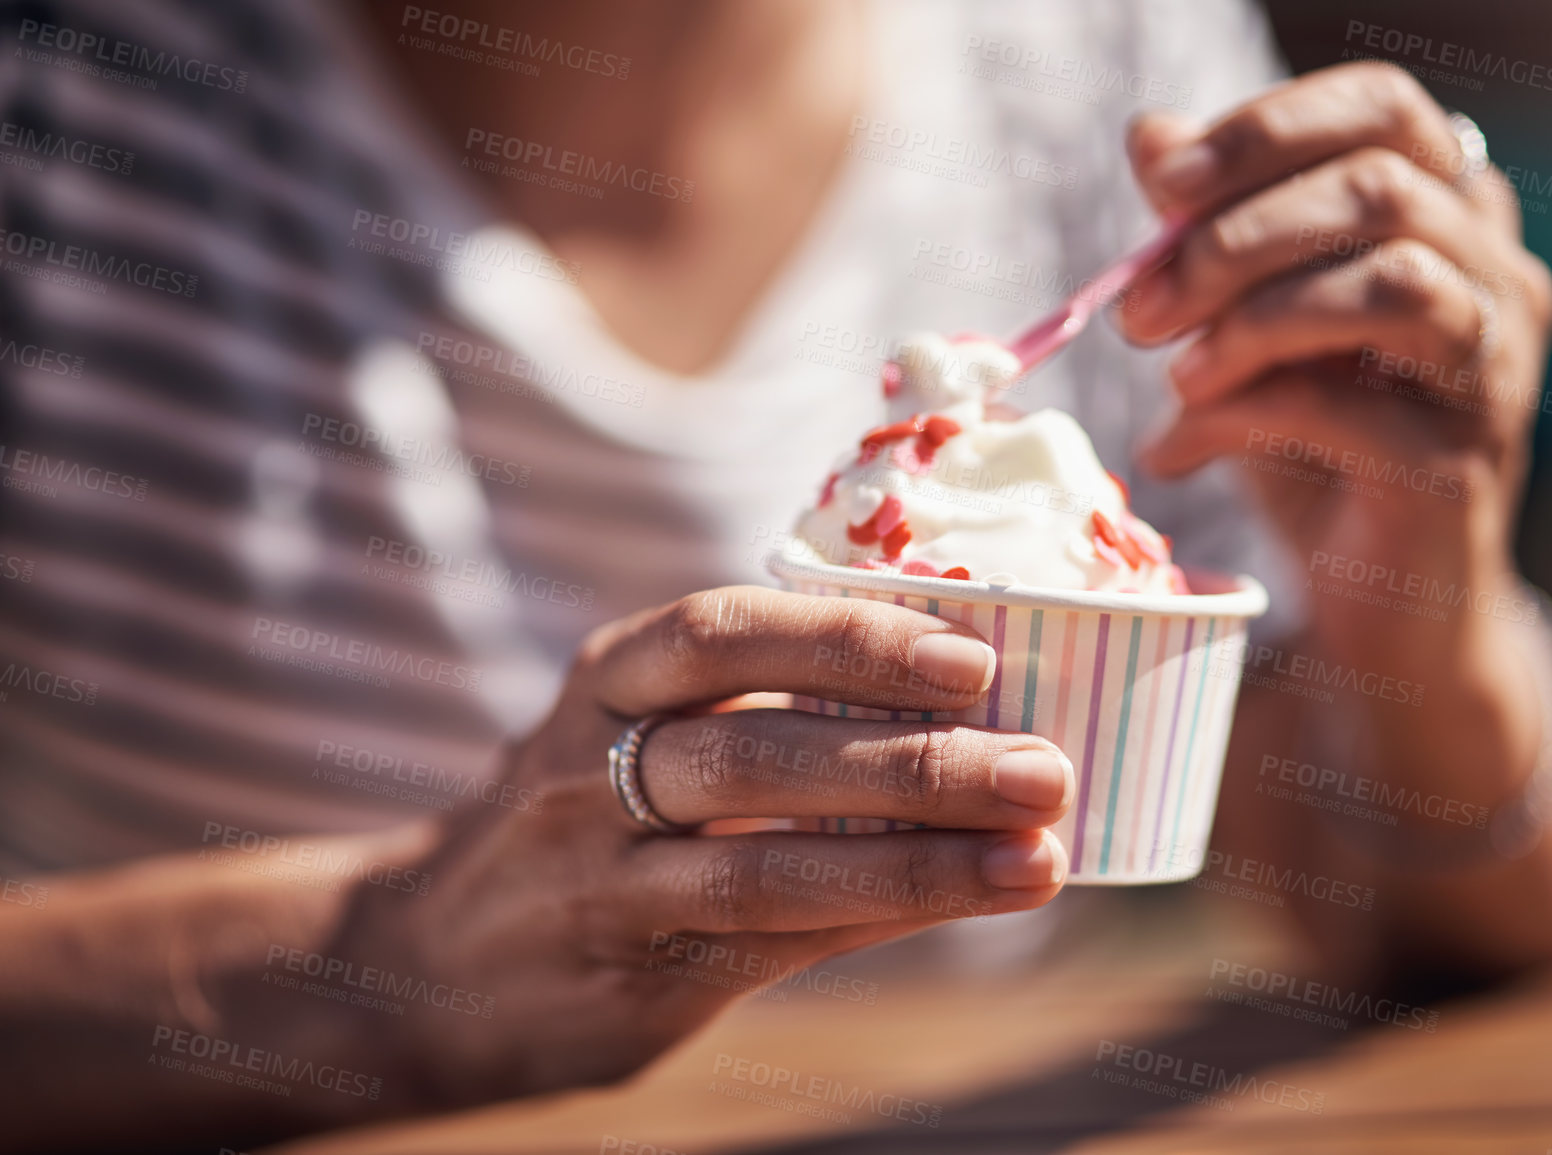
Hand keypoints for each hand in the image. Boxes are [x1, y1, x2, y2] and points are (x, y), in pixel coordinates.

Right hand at [326, 586, 1071, 1109]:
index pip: (726, 633)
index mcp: (610, 680)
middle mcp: (590, 772)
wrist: (428, 959)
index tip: (973, 655)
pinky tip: (965, 902)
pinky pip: (768, 947)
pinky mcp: (631, 978)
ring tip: (1035, 858)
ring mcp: (602, 884)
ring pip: (766, 868)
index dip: (849, 640)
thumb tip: (963, 689)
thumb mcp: (633, 725)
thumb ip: (760, 701)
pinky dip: (876, 920)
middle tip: (1041, 767)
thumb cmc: (581, 814)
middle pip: (756, 753)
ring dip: (916, 862)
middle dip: (912, 761)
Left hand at [1119, 63, 1551, 791]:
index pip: (1387, 111)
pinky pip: (1342, 409)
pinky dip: (1237, 419)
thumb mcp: (1250, 329)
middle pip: (1380, 189)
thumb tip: (1150, 136)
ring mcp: (1494, 374)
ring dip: (1251, 320)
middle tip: (1140, 309)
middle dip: (1233, 239)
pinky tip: (1177, 450)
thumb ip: (1211, 233)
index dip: (1269, 130)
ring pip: (1389, 283)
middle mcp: (1499, 281)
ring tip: (1176, 376)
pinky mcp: (1458, 468)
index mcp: (1452, 220)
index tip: (1163, 183)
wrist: (1382, 606)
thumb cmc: (1316, 450)